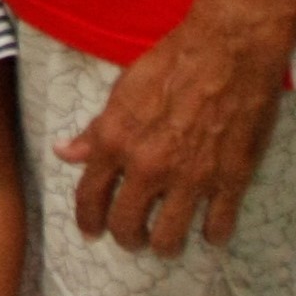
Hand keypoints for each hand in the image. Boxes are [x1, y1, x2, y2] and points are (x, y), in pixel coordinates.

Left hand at [56, 8, 289, 253]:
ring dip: (166, 246)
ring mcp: (190, 178)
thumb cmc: (173, 61)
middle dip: (127, 238)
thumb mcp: (123, 90)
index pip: (89, 197)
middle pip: (127, 227)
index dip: (87, 221)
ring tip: (169, 241)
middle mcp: (148, 166)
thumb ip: (96, 130)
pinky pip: (218, 227)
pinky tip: (210, 230)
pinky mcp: (230, 180)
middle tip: (134, 238)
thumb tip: (65, 153)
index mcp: (115, 141)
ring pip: (169, 239)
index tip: (91, 232)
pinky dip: (213, 235)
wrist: (230, 50)